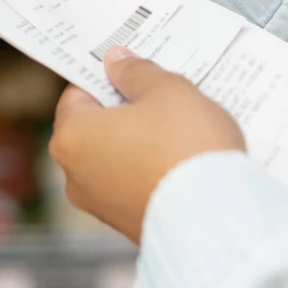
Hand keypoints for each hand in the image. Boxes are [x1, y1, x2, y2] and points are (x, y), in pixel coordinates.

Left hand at [50, 48, 245, 242]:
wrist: (216, 216)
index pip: (77, 95)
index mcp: (72, 137)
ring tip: (180, 132)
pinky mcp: (128, 226)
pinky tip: (183, 163)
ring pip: (117, 159)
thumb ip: (136, 72)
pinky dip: (152, 173)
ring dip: (141, 144)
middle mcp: (75, 176)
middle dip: (126, 113)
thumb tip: (115, 61)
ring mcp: (101, 206)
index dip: (106, 79)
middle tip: (162, 100)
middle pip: (96, 129)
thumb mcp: (166, 90)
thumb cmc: (185, 146)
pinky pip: (135, 187)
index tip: (132, 73)